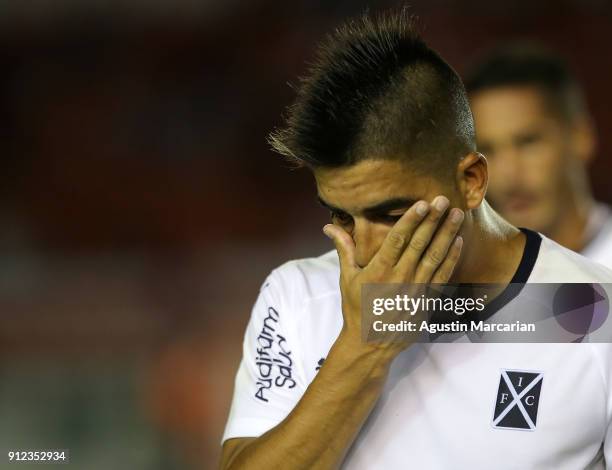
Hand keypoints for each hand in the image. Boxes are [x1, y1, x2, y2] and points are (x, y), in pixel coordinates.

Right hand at [323, 195, 463, 355]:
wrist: (370, 344)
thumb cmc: (357, 308)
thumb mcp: (347, 278)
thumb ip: (344, 248)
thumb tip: (328, 226)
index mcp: (378, 271)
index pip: (397, 239)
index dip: (411, 220)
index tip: (422, 203)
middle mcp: (399, 278)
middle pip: (419, 244)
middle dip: (432, 220)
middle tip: (443, 199)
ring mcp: (415, 291)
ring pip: (435, 257)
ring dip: (447, 234)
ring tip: (457, 214)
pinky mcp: (426, 302)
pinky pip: (442, 277)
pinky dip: (451, 259)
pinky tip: (458, 242)